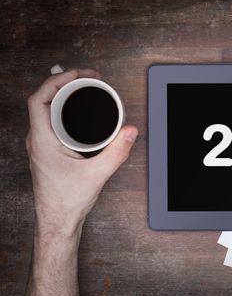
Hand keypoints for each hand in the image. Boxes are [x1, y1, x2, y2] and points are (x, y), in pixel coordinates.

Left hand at [26, 69, 137, 238]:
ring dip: (64, 95)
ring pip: (47, 110)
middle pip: (44, 99)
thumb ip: (116, 152)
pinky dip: (66, 110)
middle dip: (65, 83)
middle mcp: (38, 140)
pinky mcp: (48, 150)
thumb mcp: (97, 174)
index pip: (39, 99)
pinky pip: (52, 121)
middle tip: (87, 77)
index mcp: (43, 141)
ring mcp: (41, 145)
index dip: (56, 81)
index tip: (76, 74)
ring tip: (85, 88)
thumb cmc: (67, 201)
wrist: (57, 220)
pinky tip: (80, 112)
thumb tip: (130, 131)